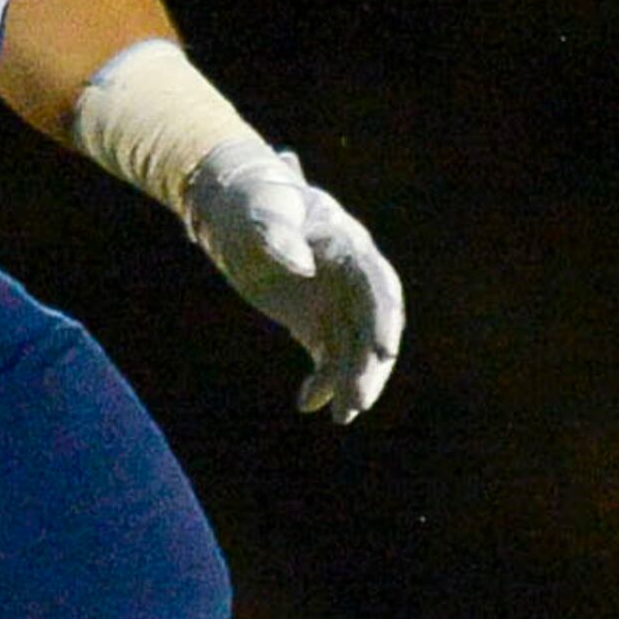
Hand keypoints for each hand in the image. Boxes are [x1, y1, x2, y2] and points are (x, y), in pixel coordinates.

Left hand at [182, 142, 406, 422]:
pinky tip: (308, 404)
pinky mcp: (314, 322)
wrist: (233, 208)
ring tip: (343, 417)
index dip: (385, 319)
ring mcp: (335, 302)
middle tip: (360, 401)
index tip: (384, 351)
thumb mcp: (263, 209)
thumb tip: (302, 266)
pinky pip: (327, 358)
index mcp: (350, 247)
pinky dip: (322, 383)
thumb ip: (279, 234)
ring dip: (352, 383)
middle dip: (371, 366)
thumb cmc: (252, 201)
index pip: (378, 288)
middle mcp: (352, 280)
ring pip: (354, 349)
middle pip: (373, 327)